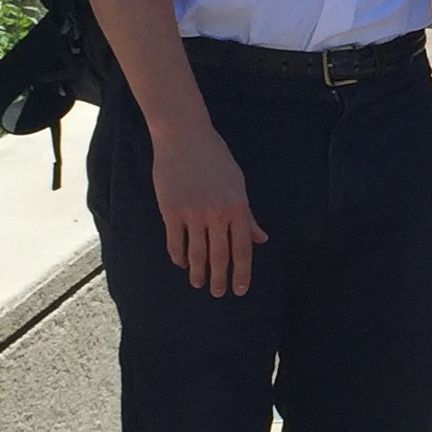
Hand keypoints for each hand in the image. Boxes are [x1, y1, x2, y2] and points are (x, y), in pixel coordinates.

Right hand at [150, 124, 268, 295]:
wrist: (185, 138)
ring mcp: (192, 214)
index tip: (240, 290)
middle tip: (219, 293)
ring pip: (196, 253)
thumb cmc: (216, 158)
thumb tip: (260, 238)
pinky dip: (178, 256)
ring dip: (198, 272)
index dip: (242, 272)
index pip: (242, 249)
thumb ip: (247, 215)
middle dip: (221, 278)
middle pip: (220, 255)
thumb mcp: (238, 184)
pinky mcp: (171, 212)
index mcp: (237, 206)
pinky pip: (175, 242)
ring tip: (199, 284)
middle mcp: (217, 214)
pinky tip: (181, 264)